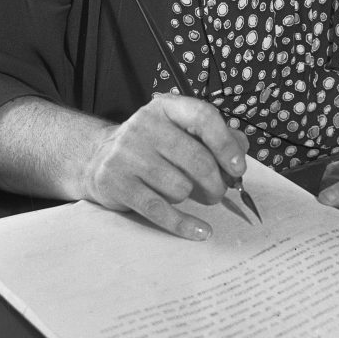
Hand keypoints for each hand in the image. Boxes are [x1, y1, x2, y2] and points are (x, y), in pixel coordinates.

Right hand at [85, 95, 248, 240]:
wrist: (97, 159)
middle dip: (216, 182)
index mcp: (165, 107)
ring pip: (180, 187)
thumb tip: (241, 149)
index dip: (226, 144)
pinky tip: (200, 230)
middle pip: (196, 159)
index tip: (239, 167)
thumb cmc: (150, 146)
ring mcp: (127, 153)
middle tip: (218, 192)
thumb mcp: (177, 130)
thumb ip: (212, 136)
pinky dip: (183, 224)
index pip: (203, 117)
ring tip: (182, 191)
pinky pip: (159, 210)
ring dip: (189, 196)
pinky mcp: (116, 183)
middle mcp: (144, 125)